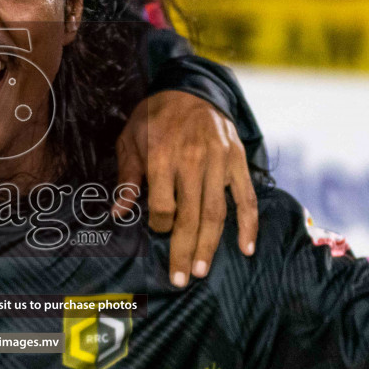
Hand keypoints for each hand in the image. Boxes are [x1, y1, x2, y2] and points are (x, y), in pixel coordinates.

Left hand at [113, 91, 257, 286]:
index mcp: (162, 156)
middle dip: (184, 251)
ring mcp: (219, 162)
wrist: (190, 89)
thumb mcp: (131, 139)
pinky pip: (246, 198)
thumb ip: (127, 177)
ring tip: (202, 270)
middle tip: (180, 279)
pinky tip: (246, 249)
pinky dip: (249, 225)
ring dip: (210, 245)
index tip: (156, 229)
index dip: (158, 224)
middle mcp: (193, 161)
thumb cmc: (154, 117)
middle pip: (190, 217)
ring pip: (217, 213)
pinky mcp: (237, 161)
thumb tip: (119, 213)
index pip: (162, 206)